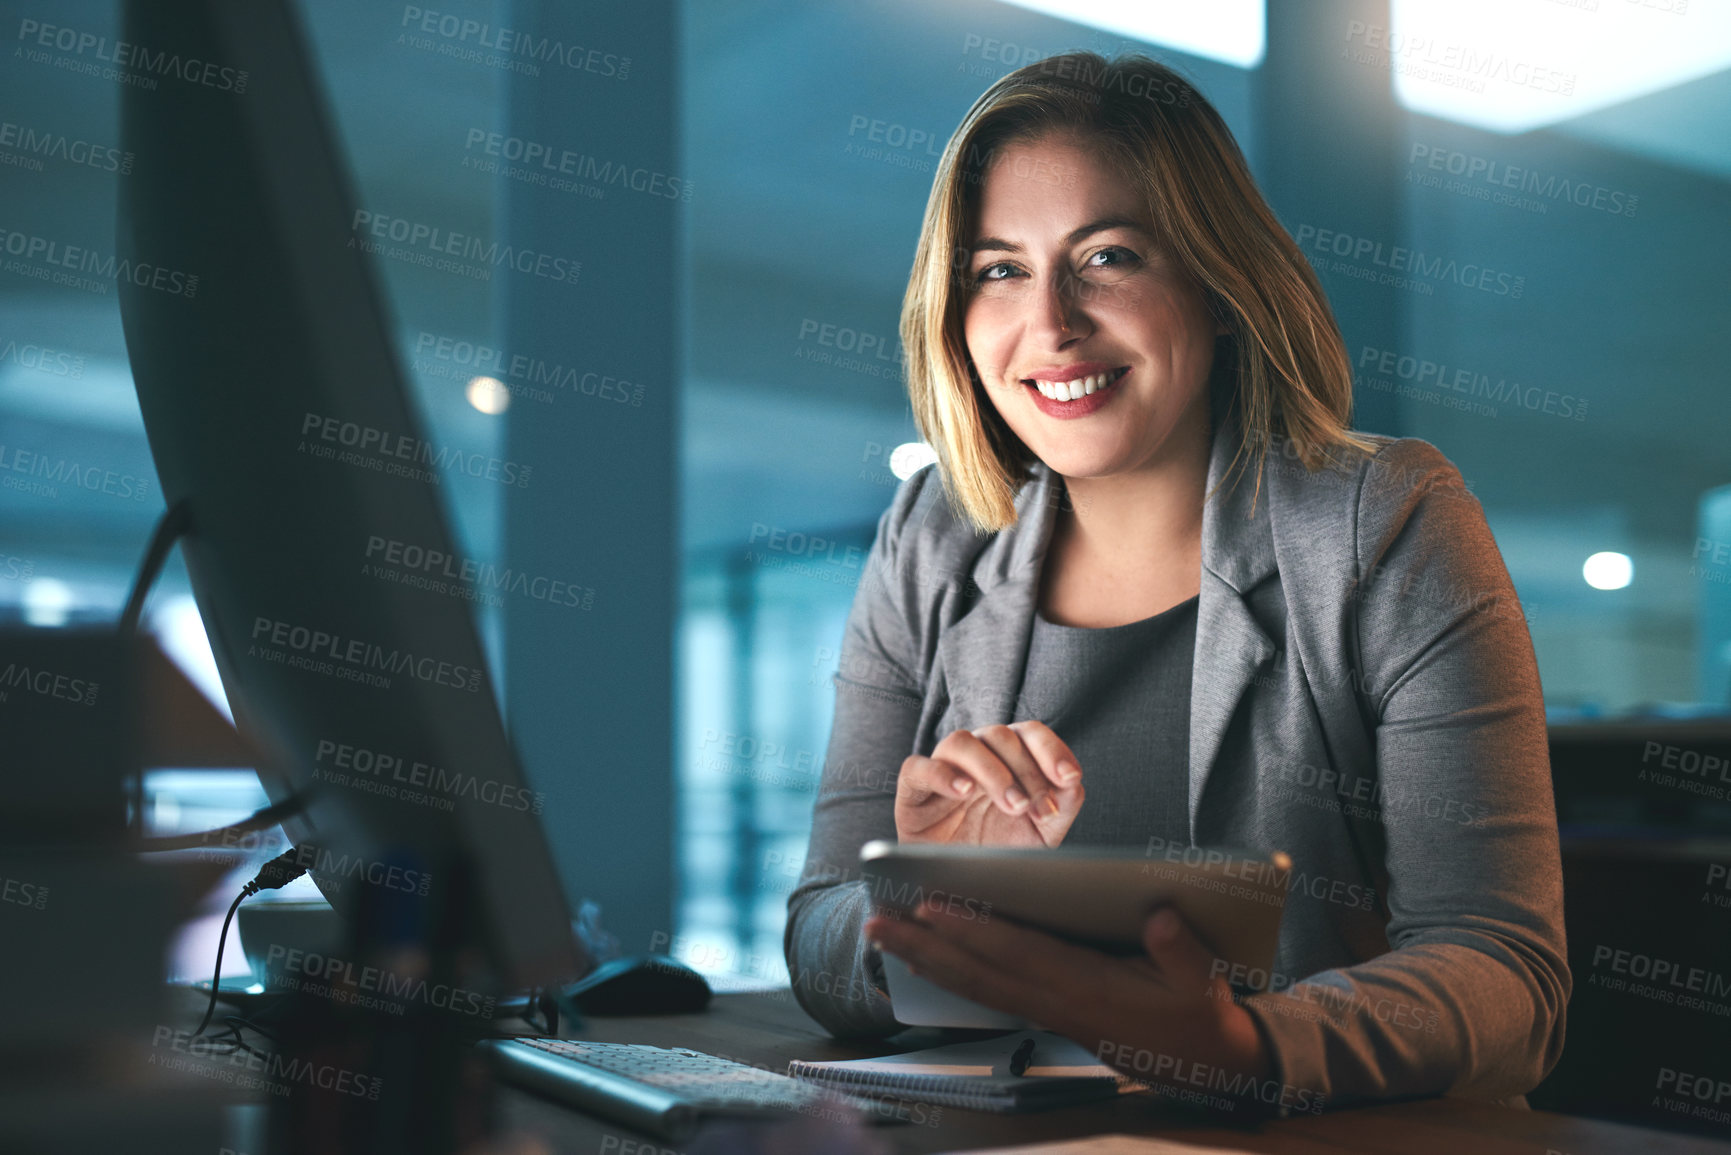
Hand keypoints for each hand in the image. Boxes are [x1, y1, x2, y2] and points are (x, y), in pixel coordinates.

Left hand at [862, 900, 1273, 1110]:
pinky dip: (951, 973)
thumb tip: (1160, 915)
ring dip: (925, 960)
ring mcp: (1047, 1011)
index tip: (932, 906)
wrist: (1204, 1063)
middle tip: (875, 923)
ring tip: (881, 935)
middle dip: (924, 947)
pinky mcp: (1046, 1012)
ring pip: (974, 985)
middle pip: (978, 973)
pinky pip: (987, 992)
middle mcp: (1056, 1002)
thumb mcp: (1203, 981)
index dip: (975, 930)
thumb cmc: (1198, 1012)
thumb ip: (1181, 949)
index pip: (1020, 954)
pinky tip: (925, 956)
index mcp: (1088, 990)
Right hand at [894, 721, 1082, 846]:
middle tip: (1035, 807)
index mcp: (1008, 758)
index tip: (1069, 777)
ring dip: (991, 771)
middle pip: (1000, 736)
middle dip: (1026, 771)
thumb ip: (1060, 807)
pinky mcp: (913, 788)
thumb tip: (1072, 784)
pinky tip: (963, 792)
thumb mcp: (1040, 835)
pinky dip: (941, 774)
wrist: (959, 883)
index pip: (1029, 733)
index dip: (1051, 749)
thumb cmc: (999, 851)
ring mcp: (943, 768)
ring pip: (961, 742)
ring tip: (1010, 805)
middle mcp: (976, 755)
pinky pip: (918, 767)